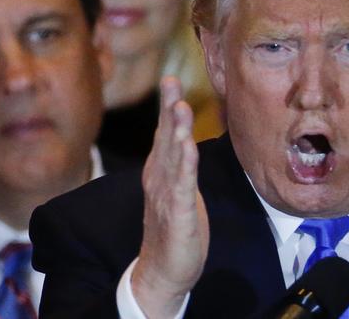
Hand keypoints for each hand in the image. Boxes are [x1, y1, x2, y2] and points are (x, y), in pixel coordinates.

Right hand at [132, 76, 209, 317]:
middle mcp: (160, 179)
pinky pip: (182, 187)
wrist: (162, 270)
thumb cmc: (173, 226)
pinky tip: (187, 149)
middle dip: (168, 109)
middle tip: (170, 81)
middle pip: (165, 138)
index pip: (165, 133)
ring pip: (173, 159)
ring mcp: (167, 197)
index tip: (170, 78)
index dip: (168, 106)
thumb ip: (178, 162)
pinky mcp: (178, 216)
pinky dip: (184, 167)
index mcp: (161, 171)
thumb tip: (180, 136)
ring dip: (175, 132)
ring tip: (179, 107)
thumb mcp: (176, 187)